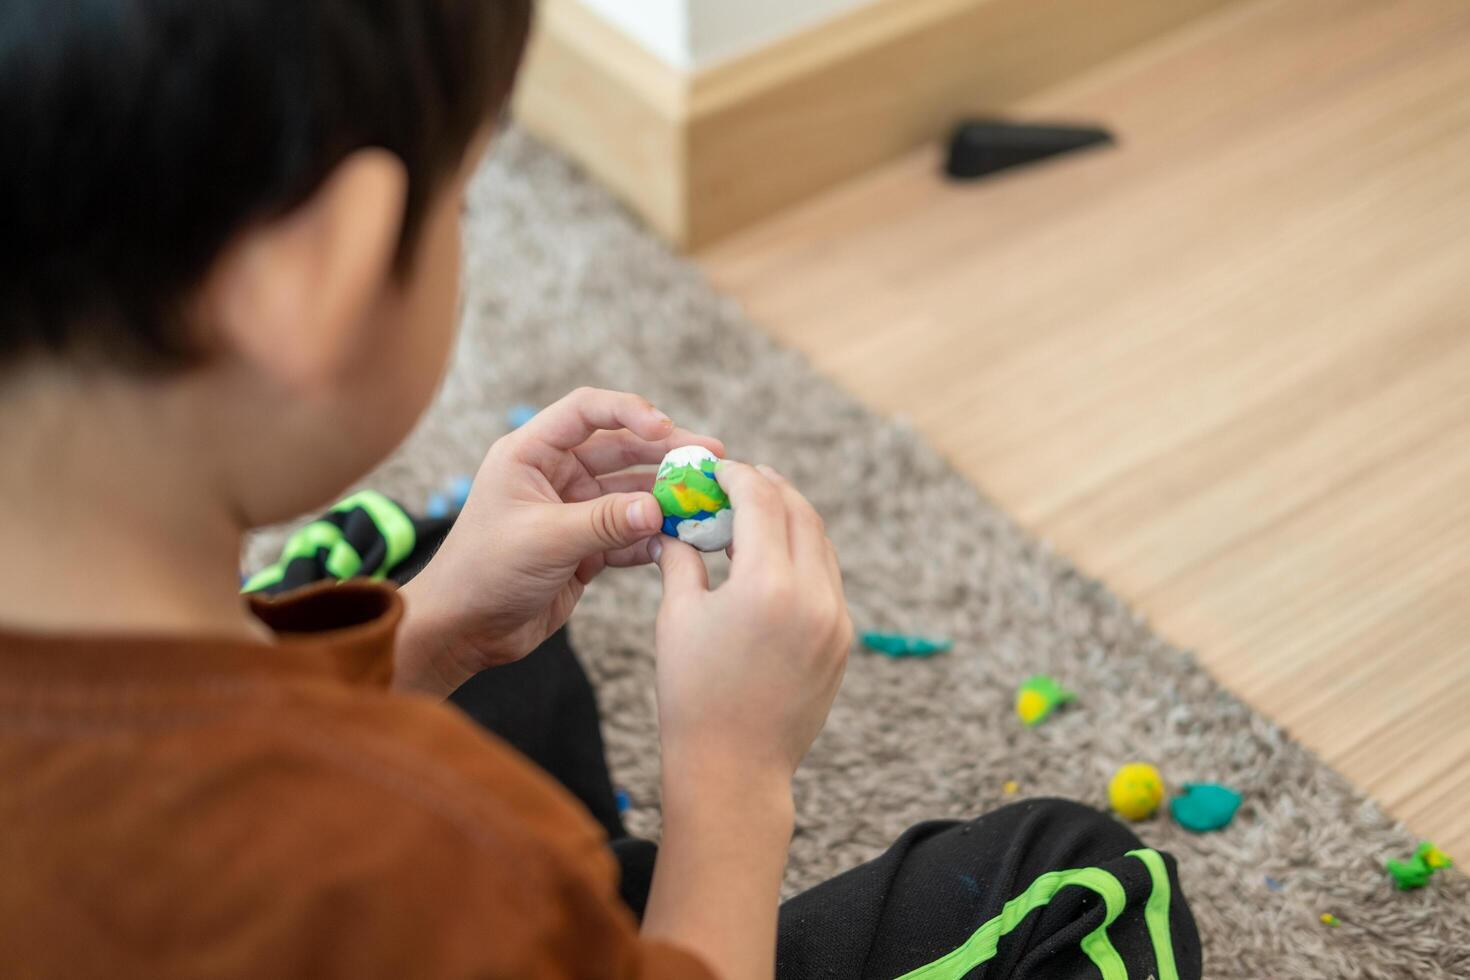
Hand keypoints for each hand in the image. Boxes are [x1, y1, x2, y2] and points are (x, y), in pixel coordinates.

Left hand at [395, 388, 722, 696]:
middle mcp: (555, 474)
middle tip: (711, 458)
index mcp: (531, 453)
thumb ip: (605, 522)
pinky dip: (654, 537)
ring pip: (631, 492)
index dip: (629, 411)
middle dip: (666, 454)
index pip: (587, 411)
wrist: (464, 631)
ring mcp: (573, 510)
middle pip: (621, 448)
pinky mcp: (586, 546)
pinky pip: (630, 533)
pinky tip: (682, 541)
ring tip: (706, 502)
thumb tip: (659, 509)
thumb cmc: (484, 572)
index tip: (666, 429)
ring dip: (666, 497)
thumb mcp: (544, 540)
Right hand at [651, 462, 851, 789]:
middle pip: (800, 512)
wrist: (734, 770)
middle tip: (737, 482)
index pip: (761, 499)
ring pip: (820, 543)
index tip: (715, 471)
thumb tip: (677, 525)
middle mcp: (813, 596)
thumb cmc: (692, 695)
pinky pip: (827, 578)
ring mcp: (836, 619)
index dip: (736, 475)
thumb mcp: (677, 617)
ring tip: (752, 517)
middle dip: (768, 488)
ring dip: (789, 519)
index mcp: (768, 584)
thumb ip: (683, 559)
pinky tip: (771, 560)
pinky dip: (803, 555)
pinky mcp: (843, 641)